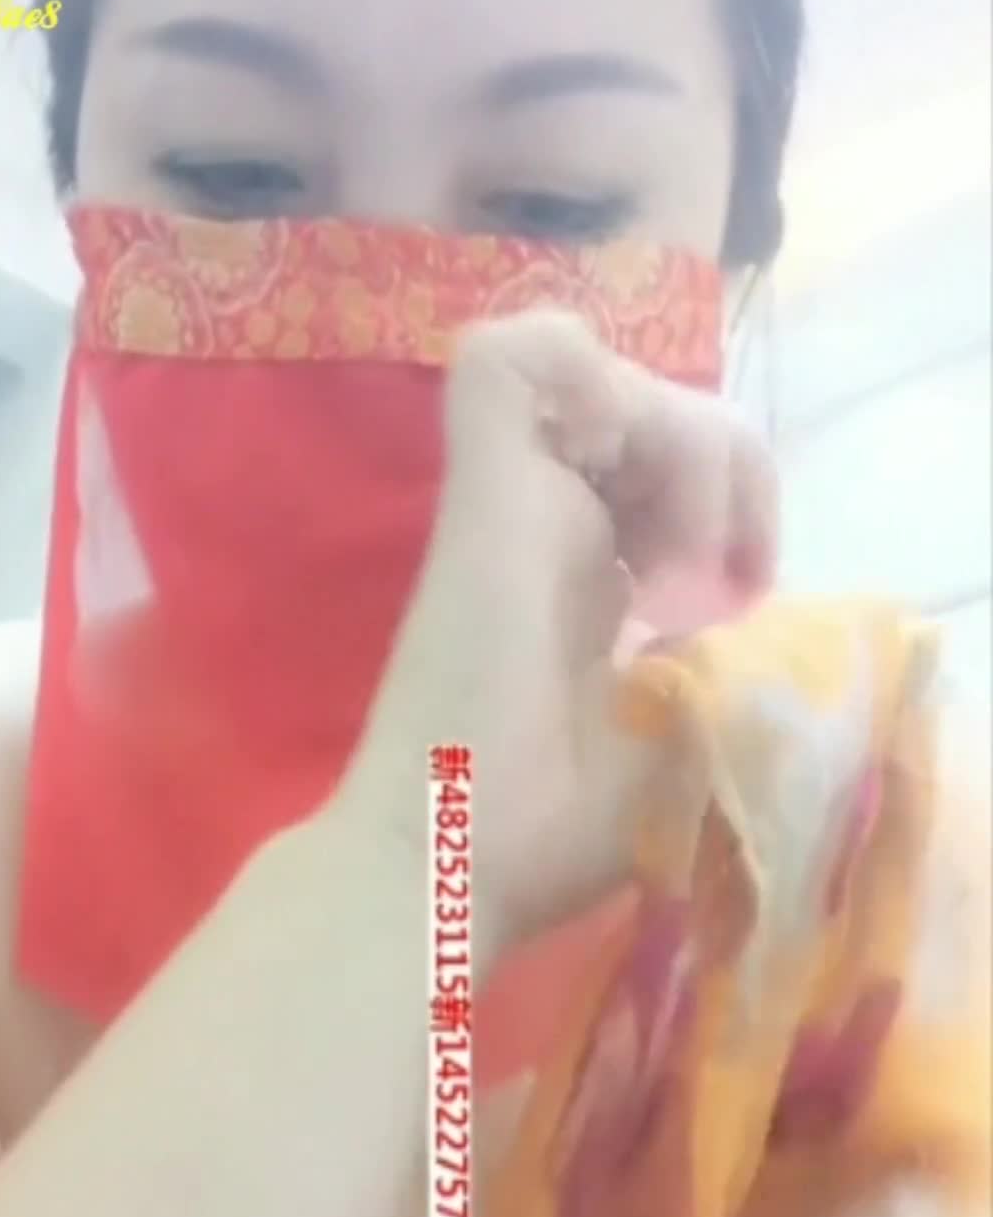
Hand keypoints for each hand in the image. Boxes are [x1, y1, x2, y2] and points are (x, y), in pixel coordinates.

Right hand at [346, 311, 776, 954]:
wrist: (455, 859)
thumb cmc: (560, 828)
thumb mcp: (691, 730)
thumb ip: (731, 651)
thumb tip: (762, 598)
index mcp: (595, 579)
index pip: (675, 474)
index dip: (738, 504)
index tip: (746, 593)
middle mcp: (555, 523)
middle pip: (661, 415)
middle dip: (724, 474)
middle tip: (719, 581)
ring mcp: (513, 498)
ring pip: (615, 374)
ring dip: (684, 449)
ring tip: (673, 560)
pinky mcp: (479, 490)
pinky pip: (506, 356)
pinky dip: (578, 375)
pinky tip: (613, 463)